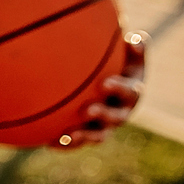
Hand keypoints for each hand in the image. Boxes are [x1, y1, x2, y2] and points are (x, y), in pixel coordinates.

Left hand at [52, 30, 146, 148]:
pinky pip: (78, 142)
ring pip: (98, 135)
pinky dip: (66, 144)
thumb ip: (135, 45)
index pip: (130, 91)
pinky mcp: (89, 134)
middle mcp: (121, 111)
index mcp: (132, 91)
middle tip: (88, 110)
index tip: (104, 83)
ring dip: (84, 136)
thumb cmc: (114, 60)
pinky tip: (48, 143)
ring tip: (68, 135)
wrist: (104, 81)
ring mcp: (106, 125)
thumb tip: (135, 38)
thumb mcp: (127, 52)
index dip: (119, 88)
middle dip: (103, 114)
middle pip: (116, 117)